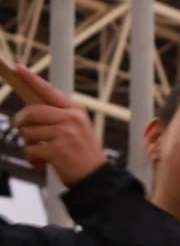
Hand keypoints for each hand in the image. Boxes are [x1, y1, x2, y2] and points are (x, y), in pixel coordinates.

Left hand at [12, 66, 104, 186]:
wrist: (95, 177)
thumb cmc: (81, 152)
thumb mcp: (75, 128)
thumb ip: (56, 116)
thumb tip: (27, 111)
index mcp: (76, 110)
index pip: (49, 91)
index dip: (32, 79)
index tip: (18, 68)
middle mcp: (71, 118)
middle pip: (32, 111)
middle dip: (21, 121)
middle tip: (22, 129)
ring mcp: (65, 133)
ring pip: (28, 131)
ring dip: (28, 143)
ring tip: (40, 152)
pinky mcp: (58, 149)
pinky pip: (30, 149)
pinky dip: (32, 158)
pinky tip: (42, 162)